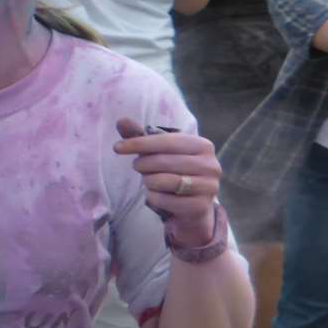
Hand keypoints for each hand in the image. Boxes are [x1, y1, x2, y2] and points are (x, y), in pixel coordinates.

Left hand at [114, 119, 220, 245]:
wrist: (192, 205)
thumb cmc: (173, 171)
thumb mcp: (158, 152)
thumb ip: (140, 136)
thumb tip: (121, 120)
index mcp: (202, 145)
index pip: (166, 141)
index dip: (139, 143)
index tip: (117, 148)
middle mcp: (210, 165)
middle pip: (163, 161)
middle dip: (142, 165)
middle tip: (139, 167)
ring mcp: (209, 187)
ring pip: (163, 181)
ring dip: (148, 181)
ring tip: (151, 181)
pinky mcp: (200, 206)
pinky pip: (164, 200)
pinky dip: (153, 198)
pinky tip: (158, 195)